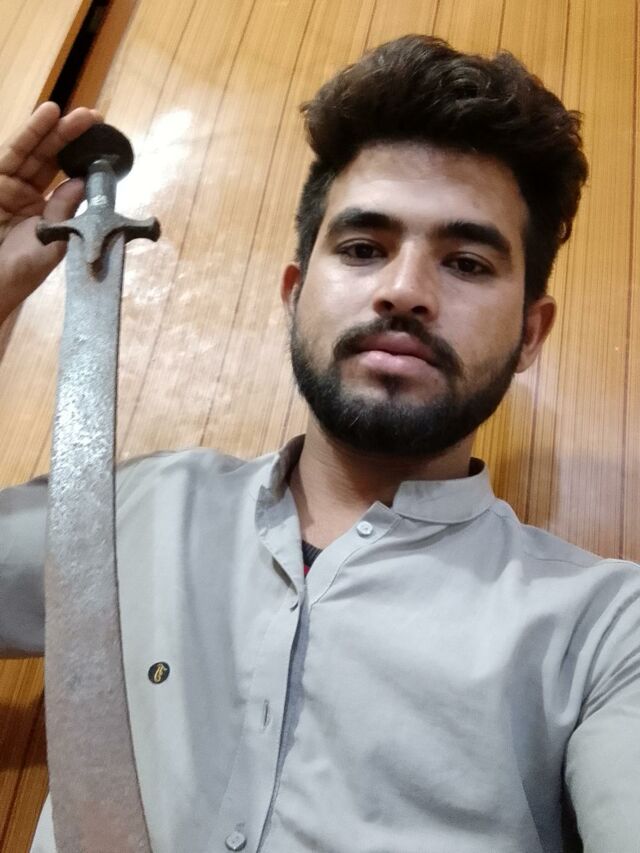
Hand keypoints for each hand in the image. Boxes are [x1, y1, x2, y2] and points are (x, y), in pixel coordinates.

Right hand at [0, 102, 101, 321]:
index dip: (82, 160)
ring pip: (33, 150)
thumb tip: (81, 182)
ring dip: (52, 128)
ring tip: (73, 111)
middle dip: (71, 137)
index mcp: (45, 211)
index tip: (104, 144)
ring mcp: (7, 185)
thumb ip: (65, 212)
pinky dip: (30, 132)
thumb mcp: (52, 243)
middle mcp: (26, 194)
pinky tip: (47, 115)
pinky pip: (13, 152)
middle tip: (94, 118)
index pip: (65, 178)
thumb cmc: (18, 274)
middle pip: (50, 158)